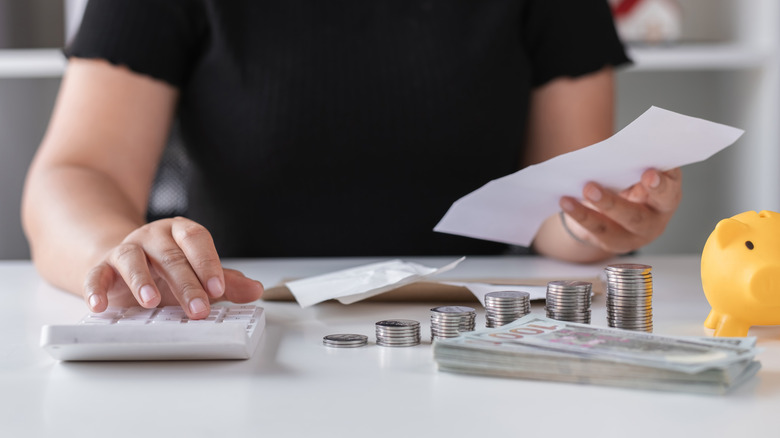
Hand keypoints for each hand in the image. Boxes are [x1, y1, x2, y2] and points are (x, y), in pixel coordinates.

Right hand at [83, 217, 263, 317]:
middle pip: (171, 256)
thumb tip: (256, 290)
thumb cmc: (167, 270)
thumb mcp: (199, 274)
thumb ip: (226, 282)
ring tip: (151, 302)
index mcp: (181, 233)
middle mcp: (153, 237)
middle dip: (186, 284)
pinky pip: (96, 275)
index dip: (208, 263)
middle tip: (199, 309)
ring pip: (132, 259)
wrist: (125, 263)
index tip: (218, 288)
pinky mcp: (101, 267)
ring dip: (141, 280)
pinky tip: (100, 306)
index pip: (197, 240)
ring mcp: (126, 250)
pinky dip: (96, 289)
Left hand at [559, 168, 681, 253]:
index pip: (669, 191)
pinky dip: (580, 215)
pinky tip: (565, 202)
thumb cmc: (631, 181)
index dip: (660, 185)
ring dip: (590, 212)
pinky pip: (597, 231)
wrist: (615, 208)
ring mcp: (636, 235)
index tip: (648, 174)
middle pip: (637, 217)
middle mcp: (656, 220)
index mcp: (668, 196)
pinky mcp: (616, 243)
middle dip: (612, 203)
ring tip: (572, 195)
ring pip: (613, 227)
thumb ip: (632, 163)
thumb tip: (613, 152)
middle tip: (590, 187)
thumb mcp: (636, 171)